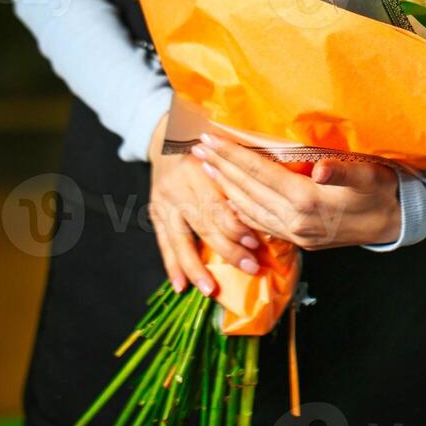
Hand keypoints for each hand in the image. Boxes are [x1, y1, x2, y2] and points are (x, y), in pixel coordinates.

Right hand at [148, 114, 260, 295]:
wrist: (165, 135)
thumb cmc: (208, 145)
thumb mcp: (224, 152)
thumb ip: (242, 175)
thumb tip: (271, 203)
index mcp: (200, 170)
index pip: (220, 205)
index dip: (238, 226)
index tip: (257, 243)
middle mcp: (179, 187)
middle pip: (205, 225)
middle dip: (228, 250)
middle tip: (250, 268)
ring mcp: (164, 202)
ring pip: (182, 240)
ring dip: (198, 267)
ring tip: (212, 289)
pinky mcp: (155, 212)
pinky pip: (164, 243)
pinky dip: (172, 266)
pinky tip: (181, 286)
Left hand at [191, 133, 401, 249]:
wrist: (394, 223)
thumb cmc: (381, 190)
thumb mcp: (368, 175)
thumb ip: (342, 171)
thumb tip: (320, 167)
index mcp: (307, 202)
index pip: (259, 174)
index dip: (233, 156)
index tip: (211, 140)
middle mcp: (294, 221)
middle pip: (248, 191)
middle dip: (221, 168)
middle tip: (199, 148)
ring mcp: (295, 234)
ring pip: (249, 209)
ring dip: (226, 188)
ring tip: (208, 168)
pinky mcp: (298, 240)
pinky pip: (260, 224)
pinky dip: (241, 209)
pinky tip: (231, 198)